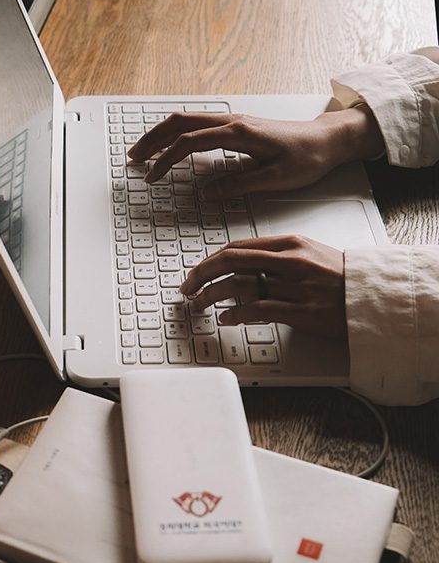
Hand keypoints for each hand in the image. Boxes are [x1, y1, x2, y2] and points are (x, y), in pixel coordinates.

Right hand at [127, 107, 383, 198]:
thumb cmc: (308, 158)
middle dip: (152, 139)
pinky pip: (198, 122)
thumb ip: (238, 185)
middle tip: (133, 158)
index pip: (190, 142)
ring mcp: (234, 120)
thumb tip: (204, 193)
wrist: (329, 139)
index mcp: (239, 133)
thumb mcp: (276, 178)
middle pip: (180, 122)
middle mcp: (233, 121)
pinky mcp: (237, 125)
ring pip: (187, 119)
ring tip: (144, 151)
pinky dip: (177, 132)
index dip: (166, 160)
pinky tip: (171, 145)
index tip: (153, 178)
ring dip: (161, 133)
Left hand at [180, 235, 346, 338]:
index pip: (238, 247)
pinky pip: (257, 310)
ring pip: (238, 286)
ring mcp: (295, 286)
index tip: (198, 271)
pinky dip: (235, 314)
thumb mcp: (311, 254)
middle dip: (201, 274)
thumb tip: (244, 263)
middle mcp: (290, 261)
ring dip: (211, 295)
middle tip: (187, 287)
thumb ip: (278, 256)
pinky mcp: (300, 312)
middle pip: (231, 262)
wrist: (375, 296)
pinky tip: (225, 318)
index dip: (211, 260)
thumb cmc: (343, 278)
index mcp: (290, 244)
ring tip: (200, 304)